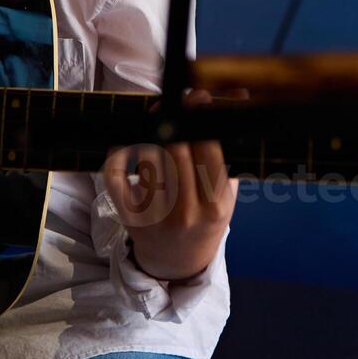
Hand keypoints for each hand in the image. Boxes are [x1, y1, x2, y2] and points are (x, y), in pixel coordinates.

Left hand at [102, 87, 246, 281]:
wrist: (177, 262)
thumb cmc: (206, 219)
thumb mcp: (227, 194)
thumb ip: (232, 150)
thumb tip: (241, 96)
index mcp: (214, 206)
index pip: (209, 151)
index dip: (203, 119)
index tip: (200, 98)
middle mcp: (185, 213)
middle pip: (177, 149)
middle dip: (177, 118)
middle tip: (177, 101)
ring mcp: (154, 216)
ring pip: (148, 157)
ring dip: (151, 131)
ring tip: (157, 117)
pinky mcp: (128, 216)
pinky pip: (116, 176)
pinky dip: (118, 154)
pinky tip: (127, 142)